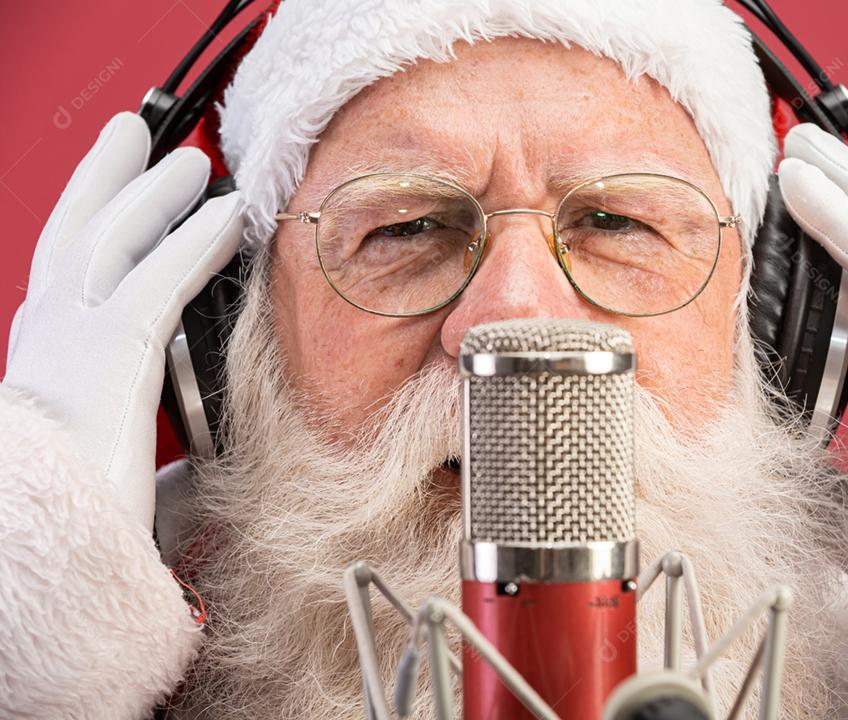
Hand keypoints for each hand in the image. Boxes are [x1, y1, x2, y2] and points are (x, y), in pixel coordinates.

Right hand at [3, 112, 242, 531]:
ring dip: (157, 191)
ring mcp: (73, 335)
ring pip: (116, 236)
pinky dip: (198, 238)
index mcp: (46, 354)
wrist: (51, 542)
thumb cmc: (80, 511)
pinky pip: (164, 275)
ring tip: (194, 159)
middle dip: (107, 174)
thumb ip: (145, 438)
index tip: (116, 179)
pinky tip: (229, 213)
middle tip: (135, 132)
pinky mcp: (114, 348)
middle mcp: (48, 331)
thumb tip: (187, 457)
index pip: (68, 265)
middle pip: (77, 229)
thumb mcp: (110, 459)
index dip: (91, 211)